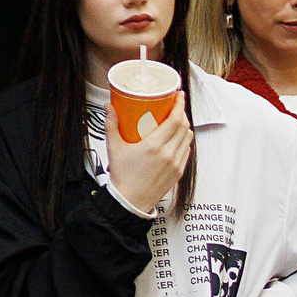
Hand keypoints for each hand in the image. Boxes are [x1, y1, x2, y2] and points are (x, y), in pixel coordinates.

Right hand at [106, 93, 192, 215]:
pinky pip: (186, 150)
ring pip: (188, 138)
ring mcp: (176, 163)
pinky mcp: (179, 171)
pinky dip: (184, 140)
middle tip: (175, 105)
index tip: (179, 95)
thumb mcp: (114, 147)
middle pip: (184, 126)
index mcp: (154, 146)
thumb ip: (111, 125)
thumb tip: (108, 107)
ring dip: (184, 126)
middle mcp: (168, 154)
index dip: (180, 105)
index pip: (175, 120)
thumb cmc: (122, 175)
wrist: (131, 200)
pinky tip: (177, 137)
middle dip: (182, 113)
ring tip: (176, 119)